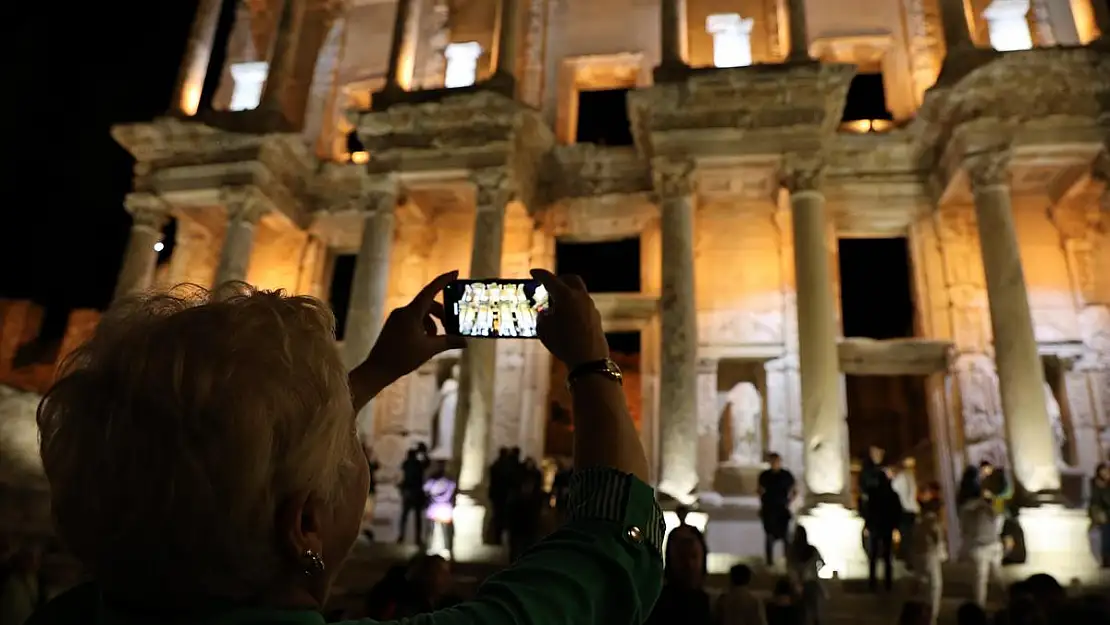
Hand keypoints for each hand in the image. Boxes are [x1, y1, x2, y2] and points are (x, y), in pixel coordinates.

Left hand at [356, 270, 465, 391]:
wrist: (377, 369)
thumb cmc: (402, 358)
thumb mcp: (429, 349)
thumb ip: (448, 342)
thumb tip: (465, 342)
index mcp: (412, 312)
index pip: (431, 290)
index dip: (444, 280)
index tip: (455, 272)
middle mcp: (403, 311)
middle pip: (429, 305)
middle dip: (442, 314)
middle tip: (451, 328)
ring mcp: (397, 317)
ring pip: (421, 314)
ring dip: (433, 324)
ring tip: (437, 340)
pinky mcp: (394, 325)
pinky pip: (413, 320)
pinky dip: (423, 327)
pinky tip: (426, 342)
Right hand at [530, 269, 608, 367]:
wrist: (589, 361)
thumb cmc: (563, 344)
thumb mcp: (544, 330)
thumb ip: (543, 317)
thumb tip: (546, 312)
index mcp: (565, 296)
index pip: (550, 279)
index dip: (540, 274)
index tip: (533, 272)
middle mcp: (580, 297)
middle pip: (571, 279)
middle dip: (560, 279)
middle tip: (550, 286)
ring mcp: (590, 306)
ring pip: (579, 292)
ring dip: (568, 293)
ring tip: (557, 306)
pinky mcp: (595, 317)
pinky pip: (583, 305)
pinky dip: (574, 305)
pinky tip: (567, 318)